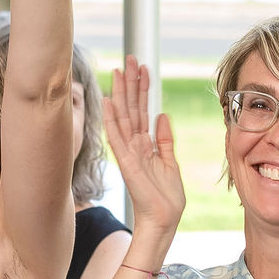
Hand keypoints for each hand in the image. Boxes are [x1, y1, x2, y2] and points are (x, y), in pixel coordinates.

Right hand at [102, 56, 183, 240]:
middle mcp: (134, 145)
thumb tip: (162, 114)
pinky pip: (117, 137)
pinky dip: (112, 119)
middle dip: (131, 83)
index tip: (142, 67)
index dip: (142, 89)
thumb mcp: (170, 162)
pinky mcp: (127, 163)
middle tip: (130, 59)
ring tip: (119, 71)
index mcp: (145, 145)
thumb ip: (165, 139)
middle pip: (131, 108)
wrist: (164, 219)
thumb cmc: (166, 197)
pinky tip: (108, 102)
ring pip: (123, 117)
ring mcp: (128, 153)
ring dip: (121, 94)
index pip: (142, 110)